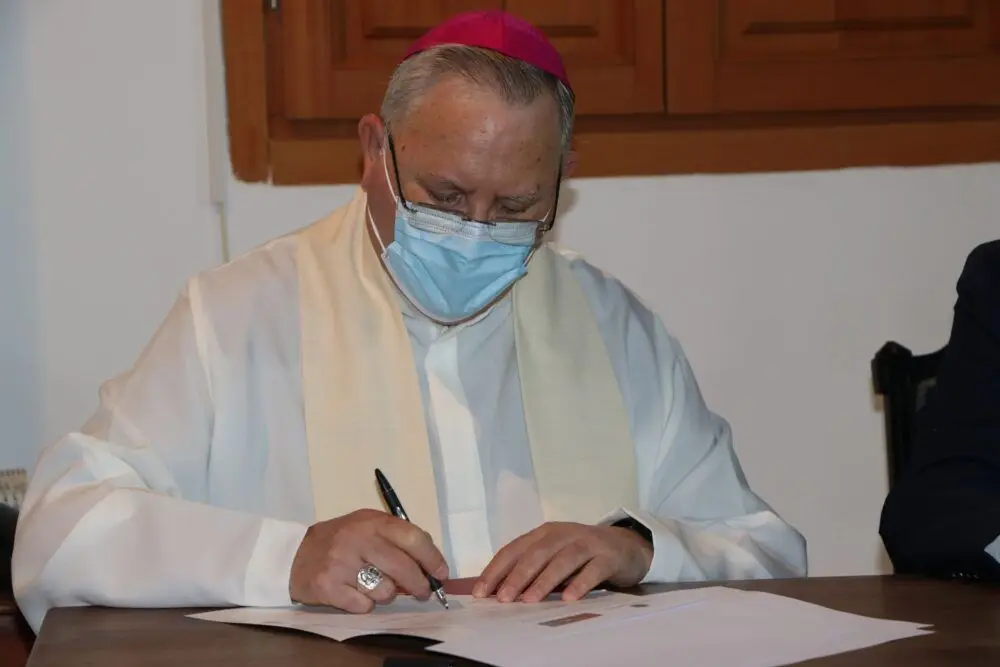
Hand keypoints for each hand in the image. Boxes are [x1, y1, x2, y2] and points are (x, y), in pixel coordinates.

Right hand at [289, 509, 448, 612]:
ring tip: (375, 585)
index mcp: (372, 521)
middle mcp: (358, 539)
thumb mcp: (367, 526)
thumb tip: (429, 562)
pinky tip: (355, 592)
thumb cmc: (341, 540)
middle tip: (423, 592)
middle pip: (403, 568)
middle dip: (419, 585)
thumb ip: (396, 538)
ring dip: (387, 593)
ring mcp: (342, 564)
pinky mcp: (329, 587)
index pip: (413, 538)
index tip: (441, 573)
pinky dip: (365, 604)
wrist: (295, 555)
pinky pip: (364, 605)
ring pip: (386, 591)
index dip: (432, 558)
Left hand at [473, 522, 652, 602]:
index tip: (481, 592)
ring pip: (563, 559)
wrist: (626, 546)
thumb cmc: (582, 555)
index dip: (496, 569)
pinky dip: (579, 584)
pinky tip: (568, 599)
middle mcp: (563, 534)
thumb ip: (532, 570)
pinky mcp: (608, 556)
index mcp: (544, 533)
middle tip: (503, 598)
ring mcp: (587, 543)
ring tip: (529, 600)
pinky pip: (592, 570)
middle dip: (517, 575)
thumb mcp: (554, 557)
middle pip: (537, 553)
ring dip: (544, 580)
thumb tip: (499, 592)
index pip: (514, 549)